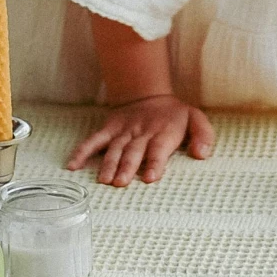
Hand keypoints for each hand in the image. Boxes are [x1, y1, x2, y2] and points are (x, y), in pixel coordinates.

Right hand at [66, 95, 216, 187]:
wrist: (147, 94)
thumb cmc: (174, 114)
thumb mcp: (196, 118)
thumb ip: (203, 135)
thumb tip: (201, 154)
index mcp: (164, 131)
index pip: (158, 148)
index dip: (154, 162)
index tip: (149, 178)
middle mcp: (141, 132)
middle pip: (133, 151)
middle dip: (127, 166)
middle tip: (121, 183)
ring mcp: (122, 131)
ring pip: (114, 148)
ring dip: (108, 163)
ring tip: (104, 180)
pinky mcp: (108, 130)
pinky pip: (93, 141)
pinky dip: (82, 152)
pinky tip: (72, 166)